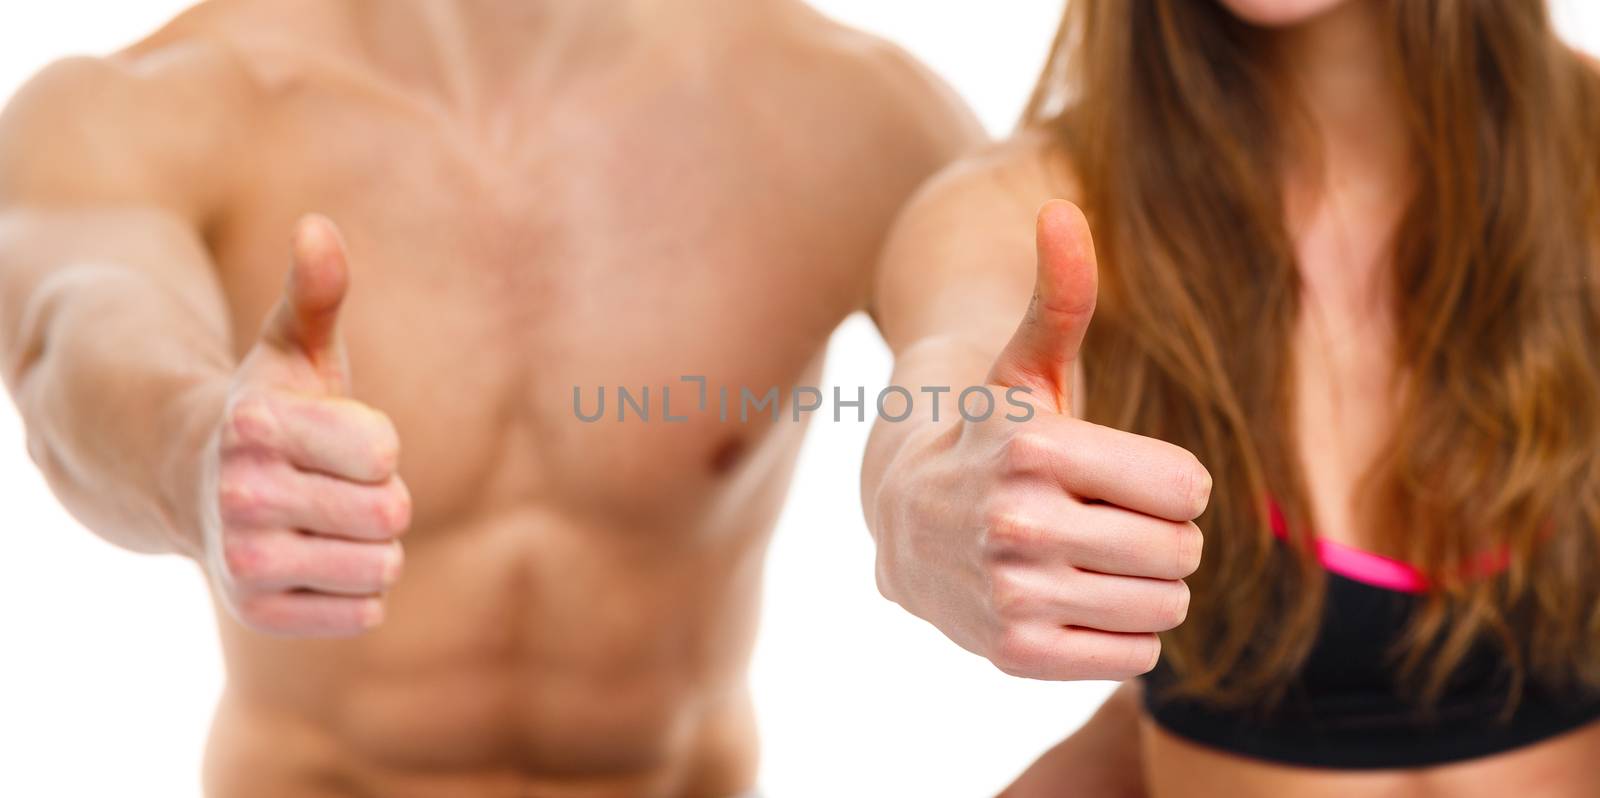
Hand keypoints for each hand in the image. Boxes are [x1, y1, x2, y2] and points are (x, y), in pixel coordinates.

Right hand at [198, 216, 409, 636]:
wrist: (194, 488)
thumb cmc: (271, 414)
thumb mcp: (294, 351)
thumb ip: (315, 293)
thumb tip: (317, 225)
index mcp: (256, 426)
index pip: (384, 450)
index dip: (377, 444)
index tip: (340, 438)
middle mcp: (240, 495)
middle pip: (391, 512)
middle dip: (382, 496)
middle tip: (336, 486)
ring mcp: (245, 561)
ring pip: (383, 565)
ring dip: (372, 545)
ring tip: (325, 524)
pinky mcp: (260, 614)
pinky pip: (365, 611)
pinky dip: (357, 591)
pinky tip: (315, 563)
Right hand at [871, 201, 1209, 679]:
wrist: (905, 524)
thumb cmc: (989, 439)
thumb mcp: (1024, 370)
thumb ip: (1060, 298)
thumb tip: (1064, 211)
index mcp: (1032, 447)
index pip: (1189, 487)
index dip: (1166, 482)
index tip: (1115, 474)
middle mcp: (1016, 523)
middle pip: (1182, 550)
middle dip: (1160, 536)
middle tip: (1105, 521)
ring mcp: (1011, 593)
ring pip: (1165, 607)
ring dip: (1144, 587)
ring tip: (1090, 562)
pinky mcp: (1013, 653)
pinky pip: (1133, 657)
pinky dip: (1120, 636)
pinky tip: (1074, 603)